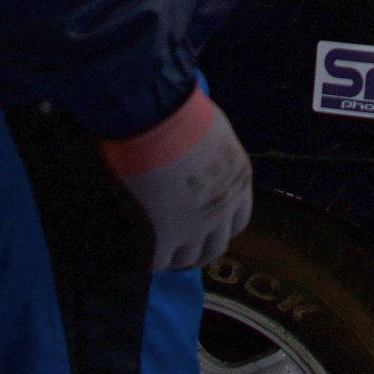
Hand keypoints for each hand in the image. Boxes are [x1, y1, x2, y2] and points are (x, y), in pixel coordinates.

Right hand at [101, 87, 252, 271]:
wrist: (156, 118)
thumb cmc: (180, 111)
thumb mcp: (212, 132)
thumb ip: (210, 153)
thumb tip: (196, 153)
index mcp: (238, 180)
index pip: (238, 220)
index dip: (220, 226)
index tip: (205, 227)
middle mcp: (222, 208)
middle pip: (215, 247)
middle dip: (198, 251)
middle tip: (181, 250)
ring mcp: (193, 226)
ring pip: (186, 259)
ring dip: (172, 258)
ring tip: (156, 252)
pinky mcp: (161, 236)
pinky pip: (155, 262)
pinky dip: (145, 259)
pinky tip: (135, 251)